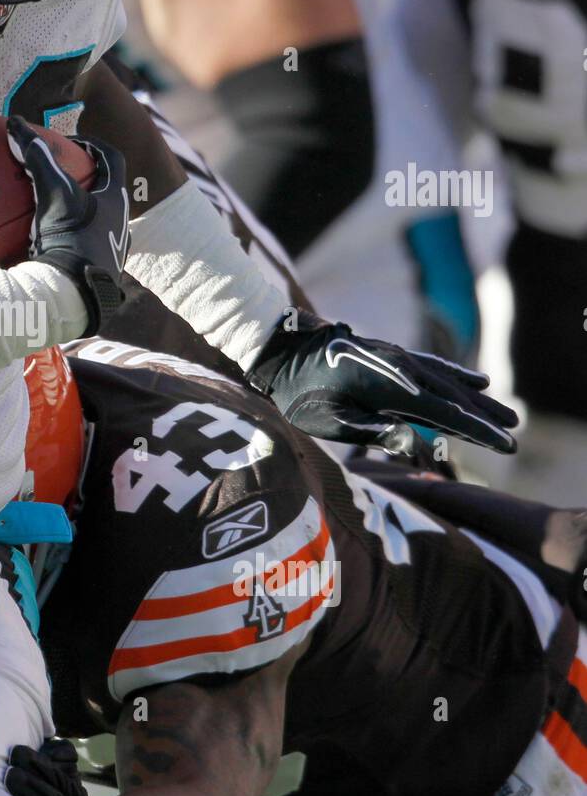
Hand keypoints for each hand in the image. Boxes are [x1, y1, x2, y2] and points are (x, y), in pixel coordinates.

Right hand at [6, 116, 129, 334]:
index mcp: (116, 201)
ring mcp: (112, 250)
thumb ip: (37, 158)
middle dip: (87, 180)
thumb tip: (16, 124)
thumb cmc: (70, 238)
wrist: (73, 293)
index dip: (95, 146)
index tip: (74, 144)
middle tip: (62, 174)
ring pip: (100, 221)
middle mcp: (121, 224)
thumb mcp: (53, 193)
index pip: (113, 160)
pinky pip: (88, 247)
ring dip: (81, 211)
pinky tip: (51, 242)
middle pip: (107, 191)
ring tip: (54, 208)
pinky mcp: (99, 271)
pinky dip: (72, 239)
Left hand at [245, 310, 517, 454]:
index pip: (442, 413)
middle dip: (484, 417)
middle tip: (514, 435)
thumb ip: (369, 431)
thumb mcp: (326, 421)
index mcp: (387, 387)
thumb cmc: (298, 393)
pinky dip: (457, 374)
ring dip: (476, 398)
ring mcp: (397, 357)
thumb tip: (412, 442)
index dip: (476, 431)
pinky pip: (433, 365)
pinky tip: (476, 380)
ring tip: (504, 412)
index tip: (505, 445)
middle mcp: (400, 368)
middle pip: (452, 396)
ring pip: (446, 380)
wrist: (281, 350)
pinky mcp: (391, 354)